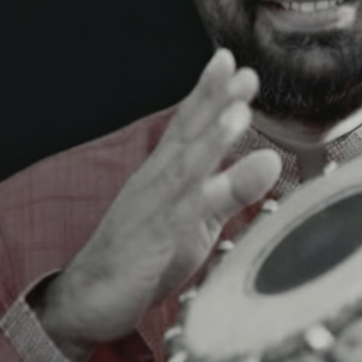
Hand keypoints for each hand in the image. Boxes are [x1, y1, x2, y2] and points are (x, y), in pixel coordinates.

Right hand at [37, 49, 281, 361]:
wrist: (89, 301)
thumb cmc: (146, 257)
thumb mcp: (200, 218)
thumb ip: (234, 187)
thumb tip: (272, 159)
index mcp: (167, 173)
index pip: (189, 125)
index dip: (208, 93)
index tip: (229, 60)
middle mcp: (157, 181)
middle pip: (187, 134)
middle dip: (214, 100)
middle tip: (240, 70)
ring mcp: (153, 207)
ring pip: (185, 165)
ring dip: (212, 136)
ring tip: (238, 108)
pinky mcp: (153, 239)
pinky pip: (179, 212)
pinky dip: (202, 192)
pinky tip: (218, 181)